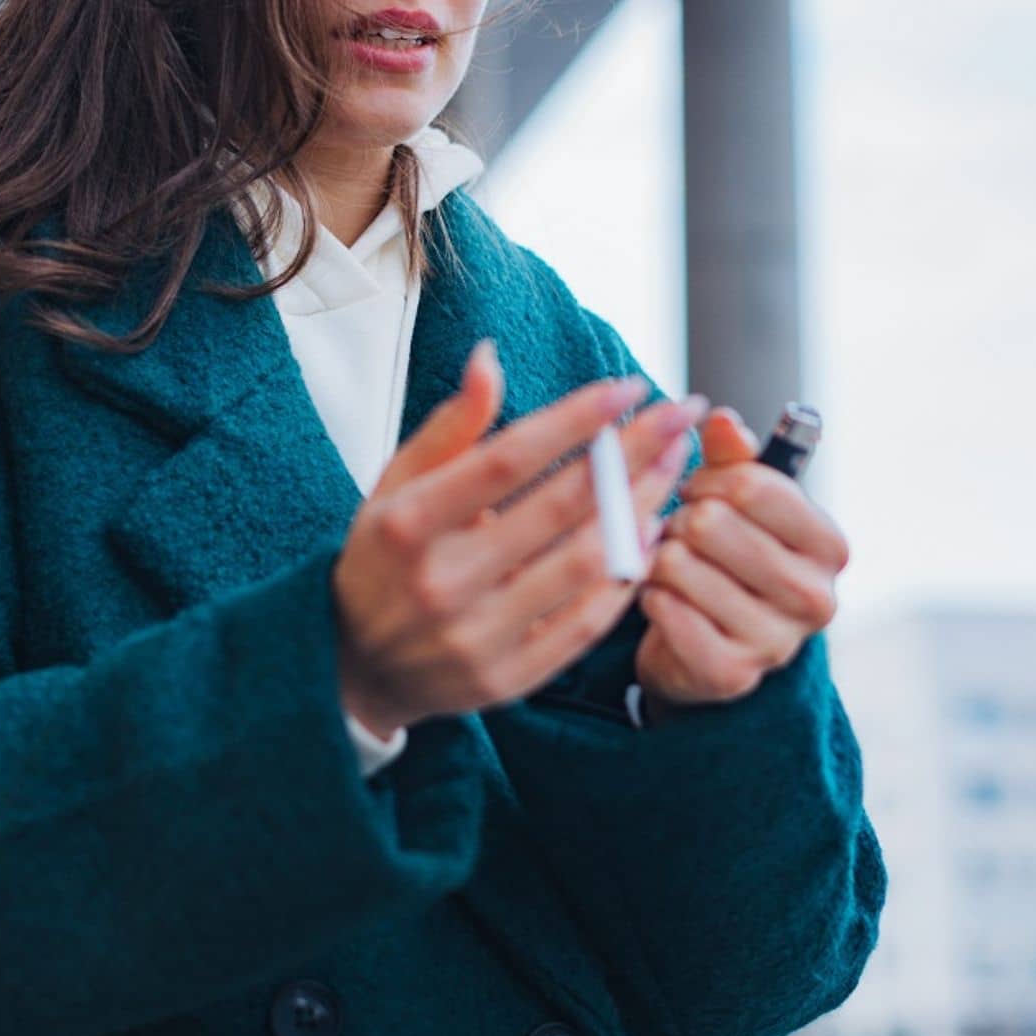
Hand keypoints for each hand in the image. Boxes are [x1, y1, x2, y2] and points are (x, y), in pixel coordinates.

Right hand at [333, 341, 705, 737]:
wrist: (355, 666)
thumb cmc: (384, 556)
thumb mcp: (396, 484)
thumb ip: (451, 426)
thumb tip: (489, 355)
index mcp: (409, 522)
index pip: (508, 460)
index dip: (574, 420)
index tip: (628, 386)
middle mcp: (442, 581)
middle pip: (561, 506)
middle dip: (633, 452)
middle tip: (680, 416)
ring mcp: (476, 637)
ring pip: (587, 562)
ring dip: (642, 507)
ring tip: (673, 467)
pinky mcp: (507, 680)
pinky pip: (587, 622)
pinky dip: (627, 574)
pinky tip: (652, 533)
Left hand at [634, 407, 847, 717]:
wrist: (707, 644)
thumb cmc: (728, 556)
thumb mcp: (738, 500)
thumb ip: (732, 458)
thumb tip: (721, 420)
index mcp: (829, 545)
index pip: (755, 485)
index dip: (709, 479)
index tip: (698, 490)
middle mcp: (816, 598)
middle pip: (712, 524)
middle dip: (680, 519)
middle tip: (680, 533)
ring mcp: (776, 643)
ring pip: (680, 565)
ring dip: (658, 558)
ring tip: (669, 565)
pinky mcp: (732, 674)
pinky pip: (666, 612)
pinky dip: (651, 596)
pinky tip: (660, 598)